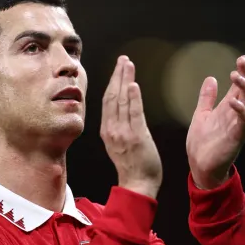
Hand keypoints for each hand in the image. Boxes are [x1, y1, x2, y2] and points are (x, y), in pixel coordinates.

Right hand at [101, 56, 162, 198]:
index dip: (112, 82)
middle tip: (123, 59)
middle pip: (113, 97)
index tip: (117, 68)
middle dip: (117, 75)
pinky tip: (133, 84)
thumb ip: (118, 128)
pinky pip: (134, 113)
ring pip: (122, 101)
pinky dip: (133, 98)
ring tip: (128, 64)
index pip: (108, 101)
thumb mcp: (118, 145)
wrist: (137, 184)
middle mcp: (112, 129)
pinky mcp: (136, 136)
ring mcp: (123, 133)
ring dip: (125, 80)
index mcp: (107, 131)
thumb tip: (120, 112)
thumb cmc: (132, 166)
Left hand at [186, 55, 244, 188]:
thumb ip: (207, 98)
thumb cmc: (202, 143)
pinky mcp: (237, 137)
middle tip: (243, 62)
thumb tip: (211, 78)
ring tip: (236, 75)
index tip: (242, 58)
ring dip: (244, 88)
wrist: (200, 166)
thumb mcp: (201, 115)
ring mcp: (239, 125)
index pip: (240, 86)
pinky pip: (243, 121)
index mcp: (229, 108)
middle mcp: (237, 115)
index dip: (244, 71)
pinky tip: (233, 100)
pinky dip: (240, 110)